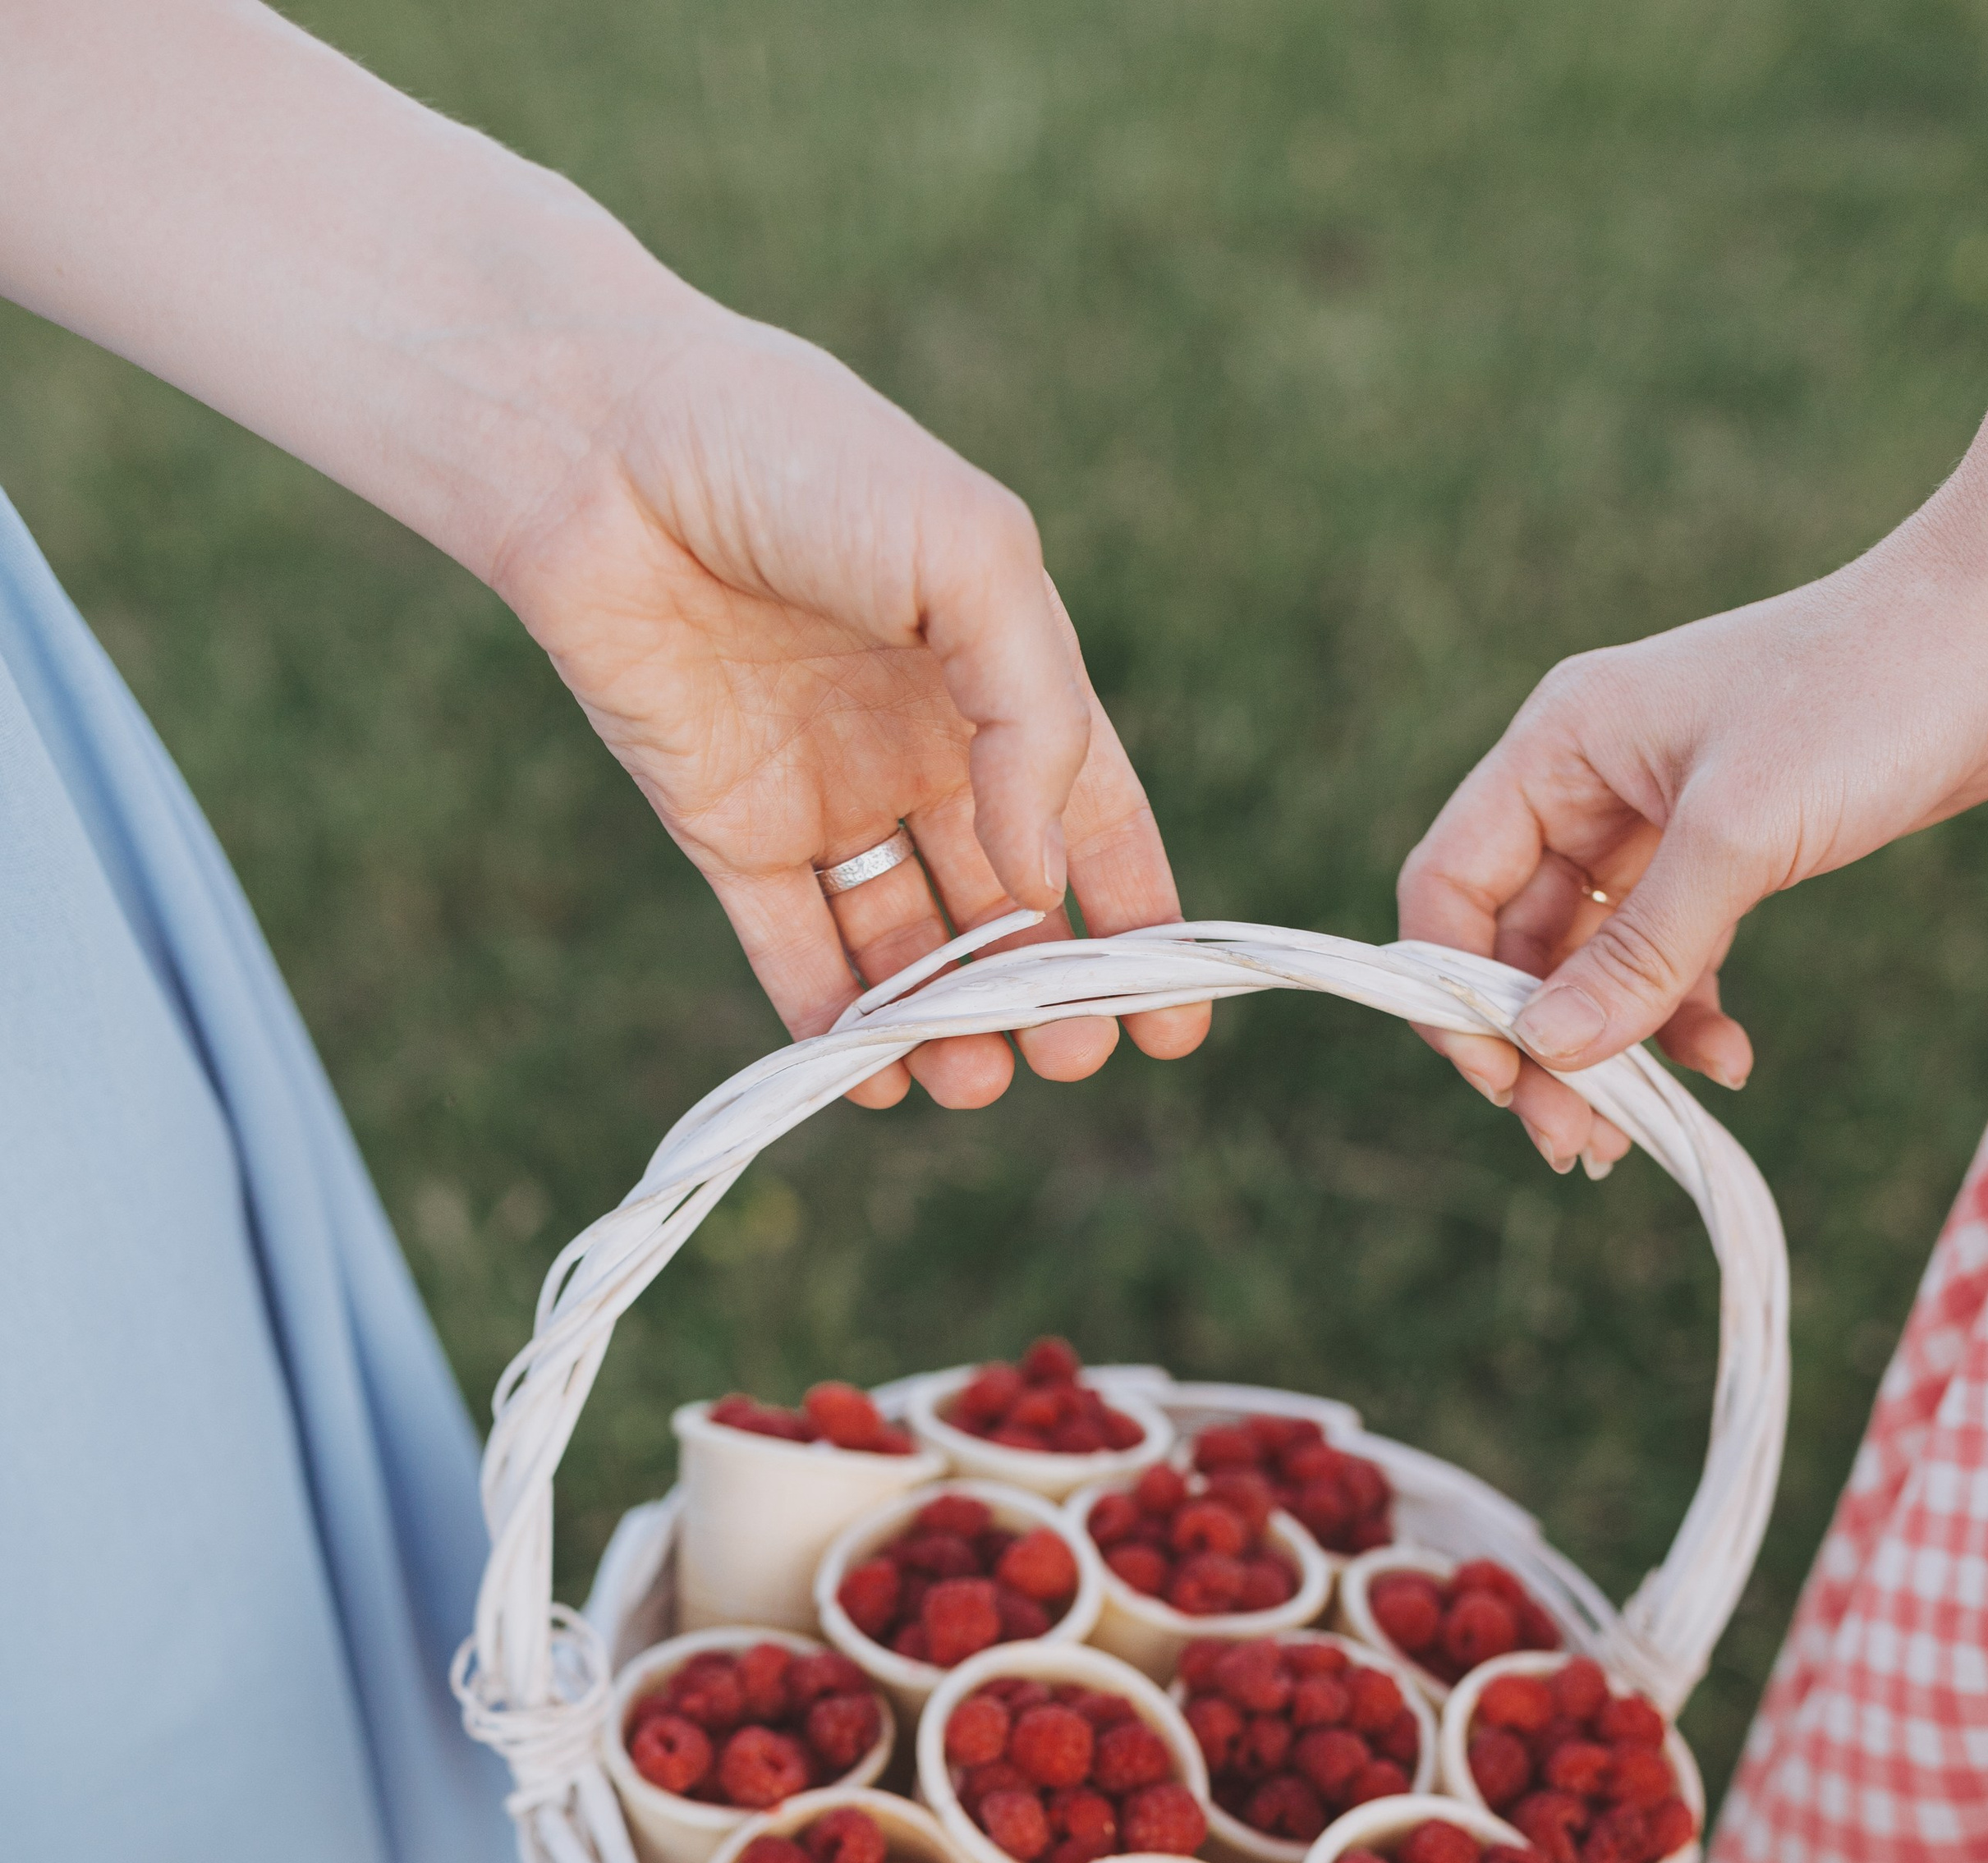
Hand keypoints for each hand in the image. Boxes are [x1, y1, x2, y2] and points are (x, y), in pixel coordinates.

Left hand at [493, 310, 1206, 1109]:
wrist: (601, 445)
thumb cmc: (801, 459)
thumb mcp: (970, 555)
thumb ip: (1033, 716)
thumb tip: (1041, 881)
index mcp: (997, 674)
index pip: (1093, 817)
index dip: (1141, 917)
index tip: (1172, 1021)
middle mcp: (920, 745)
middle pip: (1006, 905)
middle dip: (1044, 995)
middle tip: (1062, 1061)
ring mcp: (826, 793)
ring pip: (908, 945)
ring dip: (946, 1023)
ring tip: (968, 1078)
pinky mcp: (728, 830)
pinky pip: (796, 952)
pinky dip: (836, 1025)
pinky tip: (871, 1073)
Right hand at [1397, 478, 1987, 1173]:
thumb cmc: (1868, 691)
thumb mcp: (1739, 835)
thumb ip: (1638, 952)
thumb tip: (1547, 1051)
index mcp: (1559, 746)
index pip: (1451, 884)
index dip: (1456, 989)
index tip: (1505, 1078)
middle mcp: (1589, 782)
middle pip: (1517, 940)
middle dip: (1542, 1044)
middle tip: (1576, 1141)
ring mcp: (1656, 819)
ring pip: (1594, 961)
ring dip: (1611, 1047)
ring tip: (1638, 1131)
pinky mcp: (1725, 852)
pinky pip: (1670, 955)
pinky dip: (1686, 1013)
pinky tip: (1729, 1060)